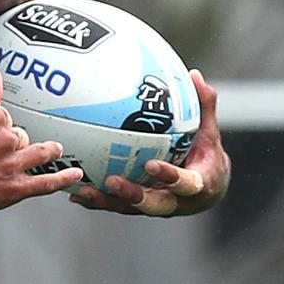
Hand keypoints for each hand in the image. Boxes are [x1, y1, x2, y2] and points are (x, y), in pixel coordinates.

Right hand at [0, 68, 83, 217]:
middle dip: (15, 142)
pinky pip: (46, 182)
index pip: (7, 117)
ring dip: (51, 150)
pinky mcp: (14, 188)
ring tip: (56, 149)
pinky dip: (63, 178)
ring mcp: (12, 164)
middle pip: (21, 135)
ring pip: (39, 153)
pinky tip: (75, 175)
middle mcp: (7, 138)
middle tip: (0, 150)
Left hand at [70, 68, 230, 216]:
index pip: (186, 184)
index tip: (151, 165)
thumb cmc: (207, 154)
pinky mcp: (140, 208)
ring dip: (105, 201)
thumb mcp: (211, 131)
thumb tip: (195, 75)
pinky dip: (97, 201)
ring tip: (81, 190)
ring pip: (130, 208)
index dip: (170, 177)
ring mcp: (156, 206)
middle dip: (133, 195)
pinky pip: (117, 205)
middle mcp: (177, 201)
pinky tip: (73, 193)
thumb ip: (204, 106)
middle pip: (155, 204)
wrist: (208, 189)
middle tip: (112, 181)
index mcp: (199, 185)